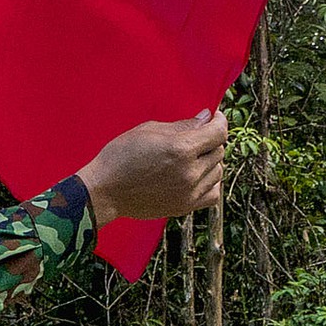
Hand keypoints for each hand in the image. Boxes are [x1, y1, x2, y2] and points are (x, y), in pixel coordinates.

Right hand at [75, 109, 226, 225]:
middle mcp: (189, 172)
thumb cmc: (121, 155)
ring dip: (210, 161)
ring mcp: (189, 192)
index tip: (215, 117)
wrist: (105, 190)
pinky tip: (196, 176)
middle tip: (197, 136)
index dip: (220, 121)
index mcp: (181, 149)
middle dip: (211, 140)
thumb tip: (205, 118)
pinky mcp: (185, 207)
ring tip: (192, 157)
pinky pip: (213, 194)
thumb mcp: (149, 130)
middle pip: (219, 151)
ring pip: (218, 172)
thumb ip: (182, 125)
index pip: (218, 133)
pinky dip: (210, 183)